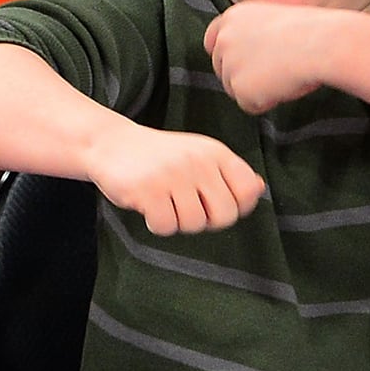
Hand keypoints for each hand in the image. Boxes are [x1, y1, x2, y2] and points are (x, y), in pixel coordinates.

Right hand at [83, 123, 265, 234]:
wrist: (110, 143)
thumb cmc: (158, 157)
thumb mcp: (197, 155)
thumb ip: (227, 173)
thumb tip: (259, 189)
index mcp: (215, 152)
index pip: (248, 191)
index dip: (235, 205)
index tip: (213, 201)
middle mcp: (198, 161)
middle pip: (225, 216)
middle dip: (205, 219)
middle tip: (185, 205)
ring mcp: (172, 175)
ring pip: (194, 224)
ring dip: (177, 221)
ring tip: (164, 201)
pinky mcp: (148, 190)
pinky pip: (166, 226)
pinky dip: (156, 223)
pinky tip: (148, 205)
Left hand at [204, 2, 333, 112]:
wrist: (321, 44)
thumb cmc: (311, 32)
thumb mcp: (274, 20)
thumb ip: (253, 34)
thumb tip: (251, 56)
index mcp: (233, 17)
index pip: (212, 39)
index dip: (224, 54)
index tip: (235, 63)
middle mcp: (224, 39)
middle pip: (221, 68)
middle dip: (242, 75)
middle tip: (273, 71)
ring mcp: (229, 63)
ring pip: (234, 89)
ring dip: (256, 89)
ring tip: (282, 75)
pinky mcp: (239, 87)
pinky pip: (249, 105)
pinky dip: (265, 102)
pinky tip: (283, 86)